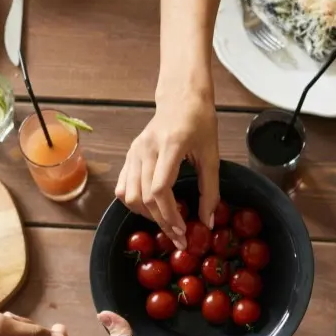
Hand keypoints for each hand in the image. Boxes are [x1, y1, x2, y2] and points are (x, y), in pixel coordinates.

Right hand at [116, 90, 219, 249]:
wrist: (181, 98)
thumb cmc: (200, 123)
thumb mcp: (212, 156)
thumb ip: (210, 191)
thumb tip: (207, 222)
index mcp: (170, 146)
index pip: (160, 189)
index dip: (170, 215)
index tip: (183, 231)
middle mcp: (146, 149)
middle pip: (144, 197)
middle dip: (162, 222)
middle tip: (178, 237)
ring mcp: (134, 152)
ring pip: (129, 195)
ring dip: (146, 215)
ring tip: (166, 222)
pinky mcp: (129, 154)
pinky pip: (123, 187)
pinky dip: (134, 203)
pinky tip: (151, 209)